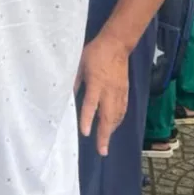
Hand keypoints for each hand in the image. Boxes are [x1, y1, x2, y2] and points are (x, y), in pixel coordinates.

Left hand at [75, 34, 129, 155]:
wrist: (117, 44)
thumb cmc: (94, 53)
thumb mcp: (79, 64)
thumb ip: (74, 81)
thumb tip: (68, 96)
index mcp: (96, 83)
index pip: (91, 105)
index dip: (87, 119)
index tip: (85, 133)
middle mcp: (109, 90)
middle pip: (107, 116)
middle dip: (104, 135)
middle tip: (102, 150)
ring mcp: (119, 91)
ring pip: (117, 115)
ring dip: (111, 130)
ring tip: (105, 142)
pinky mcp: (125, 90)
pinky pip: (123, 109)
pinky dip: (118, 120)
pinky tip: (114, 126)